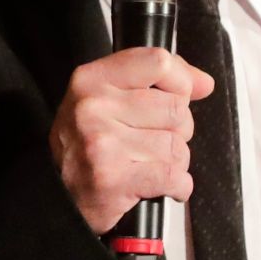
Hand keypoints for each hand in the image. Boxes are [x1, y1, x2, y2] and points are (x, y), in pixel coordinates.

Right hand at [49, 47, 212, 232]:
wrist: (57, 196)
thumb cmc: (85, 145)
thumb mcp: (106, 98)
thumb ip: (156, 81)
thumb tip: (203, 83)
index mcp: (92, 79)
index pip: (159, 62)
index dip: (180, 82)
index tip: (177, 96)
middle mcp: (94, 107)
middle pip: (176, 109)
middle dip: (176, 130)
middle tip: (149, 140)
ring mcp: (103, 143)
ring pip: (178, 146)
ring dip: (173, 161)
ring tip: (146, 163)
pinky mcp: (113, 179)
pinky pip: (174, 176)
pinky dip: (176, 185)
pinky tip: (156, 184)